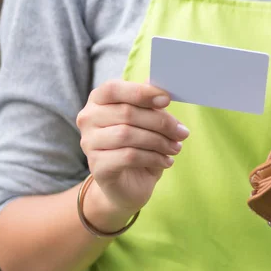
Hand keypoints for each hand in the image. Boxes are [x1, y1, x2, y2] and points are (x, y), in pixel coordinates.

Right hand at [77, 80, 189, 217]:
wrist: (129, 185)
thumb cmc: (139, 147)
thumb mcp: (149, 123)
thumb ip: (151, 104)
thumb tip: (159, 85)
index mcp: (98, 101)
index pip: (113, 88)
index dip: (141, 92)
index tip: (167, 99)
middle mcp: (88, 119)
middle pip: (126, 113)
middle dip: (161, 122)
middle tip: (182, 133)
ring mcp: (89, 143)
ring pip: (128, 134)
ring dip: (159, 141)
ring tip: (176, 148)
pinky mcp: (97, 166)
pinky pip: (129, 156)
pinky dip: (153, 158)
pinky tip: (167, 161)